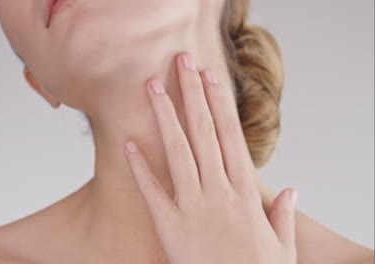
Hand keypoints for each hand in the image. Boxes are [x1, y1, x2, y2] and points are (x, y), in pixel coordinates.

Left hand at [123, 52, 297, 263]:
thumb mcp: (282, 246)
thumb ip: (284, 215)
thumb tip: (293, 190)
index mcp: (245, 193)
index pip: (230, 135)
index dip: (219, 103)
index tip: (211, 77)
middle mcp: (219, 192)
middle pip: (203, 132)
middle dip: (192, 94)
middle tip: (182, 63)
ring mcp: (193, 207)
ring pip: (178, 151)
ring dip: (165, 116)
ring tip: (152, 87)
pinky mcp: (170, 227)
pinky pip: (152, 192)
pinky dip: (140, 167)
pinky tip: (129, 143)